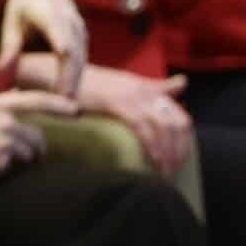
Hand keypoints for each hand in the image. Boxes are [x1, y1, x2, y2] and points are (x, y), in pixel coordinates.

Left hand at [0, 0, 86, 96]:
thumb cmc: (21, 8)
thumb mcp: (10, 22)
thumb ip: (8, 45)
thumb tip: (0, 70)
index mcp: (45, 9)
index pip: (54, 23)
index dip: (59, 36)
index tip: (62, 51)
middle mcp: (66, 16)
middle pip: (71, 45)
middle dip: (69, 72)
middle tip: (62, 98)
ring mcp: (78, 25)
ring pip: (80, 55)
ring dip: (76, 78)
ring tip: (67, 102)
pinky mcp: (83, 35)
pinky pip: (82, 57)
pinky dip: (77, 75)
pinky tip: (70, 93)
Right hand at [0, 90, 77, 182]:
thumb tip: (18, 94)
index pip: (36, 100)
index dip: (60, 105)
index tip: (75, 110)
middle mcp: (4, 122)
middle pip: (37, 137)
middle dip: (32, 148)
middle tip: (12, 153)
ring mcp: (4, 143)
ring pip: (27, 155)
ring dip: (16, 160)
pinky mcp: (1, 164)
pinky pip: (12, 169)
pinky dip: (1, 171)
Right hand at [77, 66, 193, 173]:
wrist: (60, 74)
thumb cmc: (90, 84)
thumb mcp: (127, 83)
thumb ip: (155, 86)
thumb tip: (183, 82)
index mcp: (150, 89)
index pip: (181, 117)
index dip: (185, 142)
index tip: (179, 160)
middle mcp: (146, 91)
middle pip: (177, 123)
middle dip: (180, 150)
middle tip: (173, 170)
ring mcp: (132, 95)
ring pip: (164, 126)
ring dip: (168, 152)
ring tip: (164, 171)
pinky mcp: (116, 102)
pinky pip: (142, 126)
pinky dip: (151, 144)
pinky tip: (153, 158)